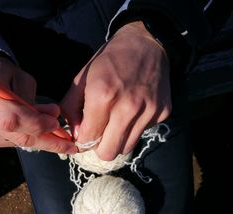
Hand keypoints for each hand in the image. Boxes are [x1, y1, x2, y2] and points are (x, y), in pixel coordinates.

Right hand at [0, 56, 76, 153]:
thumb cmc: (1, 73)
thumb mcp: (20, 76)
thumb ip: (33, 98)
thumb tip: (52, 117)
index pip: (12, 118)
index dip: (36, 124)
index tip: (56, 124)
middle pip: (18, 136)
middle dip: (47, 141)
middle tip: (68, 143)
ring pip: (17, 142)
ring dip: (39, 138)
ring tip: (51, 129)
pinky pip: (10, 142)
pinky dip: (24, 137)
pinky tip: (31, 129)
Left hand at [61, 21, 170, 160]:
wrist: (146, 42)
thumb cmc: (108, 61)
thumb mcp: (81, 78)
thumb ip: (70, 108)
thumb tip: (76, 134)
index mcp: (102, 96)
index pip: (88, 140)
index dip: (82, 142)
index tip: (83, 136)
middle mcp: (127, 107)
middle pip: (108, 153)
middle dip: (99, 147)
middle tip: (98, 133)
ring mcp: (148, 111)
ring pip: (126, 148)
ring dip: (116, 140)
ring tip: (114, 122)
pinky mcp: (162, 112)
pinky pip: (142, 133)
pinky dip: (133, 128)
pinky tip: (132, 110)